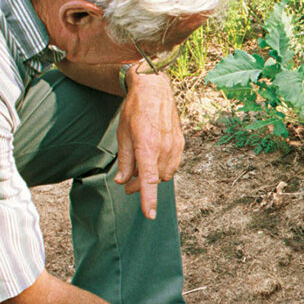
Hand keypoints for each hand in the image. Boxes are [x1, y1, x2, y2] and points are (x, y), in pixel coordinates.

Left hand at [114, 71, 183, 218]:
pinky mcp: (180, 144)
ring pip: (165, 174)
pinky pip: (172, 165)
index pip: (148, 180)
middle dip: (140, 186)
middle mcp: (164, 148)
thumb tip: (122, 181)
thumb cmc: (135, 110)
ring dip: (152, 177)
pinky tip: (152, 161)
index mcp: (147, 146)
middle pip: (155, 180)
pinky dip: (162, 168)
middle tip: (127, 184)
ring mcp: (175, 146)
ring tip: (139, 169)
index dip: (148, 199)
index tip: (150, 215)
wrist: (154, 89)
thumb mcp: (123, 135)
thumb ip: (124, 160)